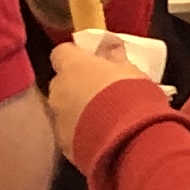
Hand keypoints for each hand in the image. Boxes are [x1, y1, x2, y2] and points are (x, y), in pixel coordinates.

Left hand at [45, 34, 159, 157]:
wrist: (127, 138)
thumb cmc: (130, 94)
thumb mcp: (131, 71)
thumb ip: (116, 58)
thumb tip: (112, 47)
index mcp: (72, 66)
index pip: (62, 52)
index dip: (75, 56)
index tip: (90, 60)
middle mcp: (58, 90)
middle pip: (61, 82)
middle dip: (76, 85)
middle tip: (100, 90)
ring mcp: (57, 118)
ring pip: (63, 108)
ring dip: (77, 109)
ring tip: (102, 117)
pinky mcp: (63, 142)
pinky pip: (69, 132)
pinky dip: (80, 132)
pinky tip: (100, 136)